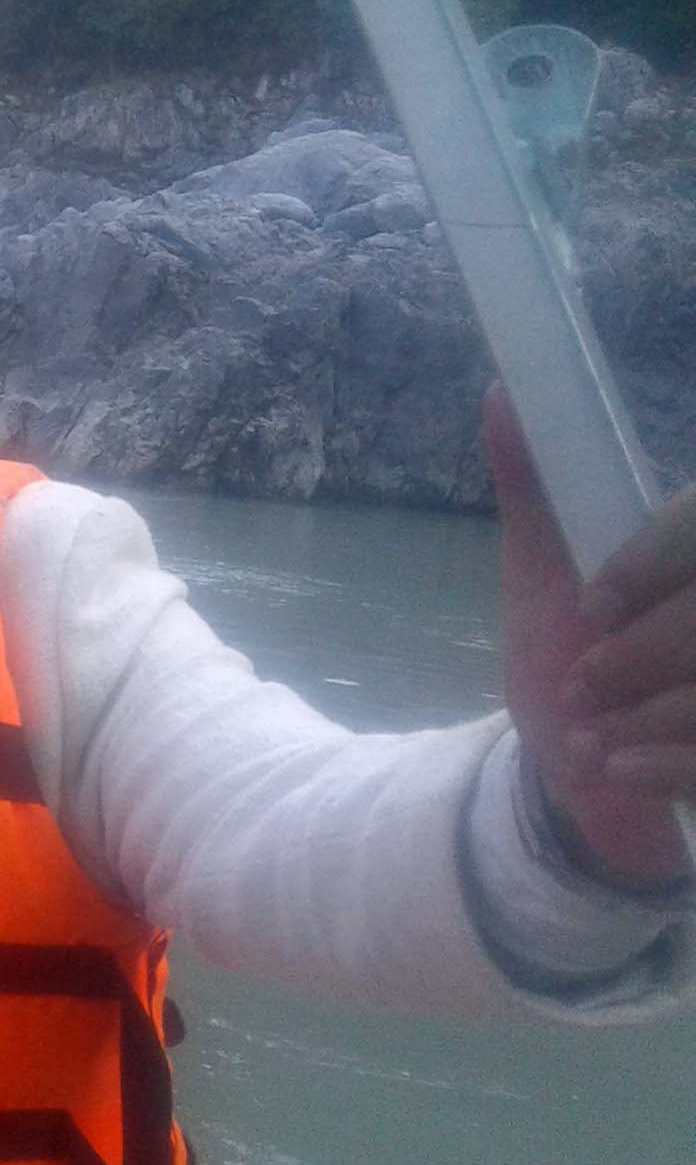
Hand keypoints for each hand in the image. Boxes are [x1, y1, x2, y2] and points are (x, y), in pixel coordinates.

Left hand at [490, 385, 695, 889]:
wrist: (583, 767)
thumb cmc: (568, 659)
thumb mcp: (542, 574)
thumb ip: (532, 489)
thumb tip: (500, 395)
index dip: (653, 562)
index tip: (592, 608)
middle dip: (642, 655)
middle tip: (581, 683)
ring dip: (645, 719)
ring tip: (591, 736)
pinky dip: (664, 766)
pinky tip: (618, 769)